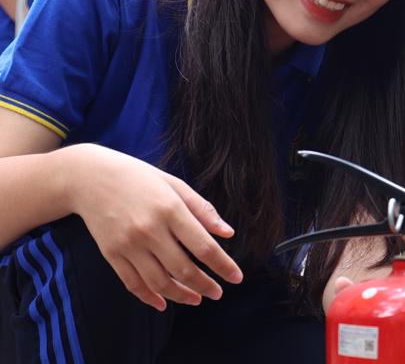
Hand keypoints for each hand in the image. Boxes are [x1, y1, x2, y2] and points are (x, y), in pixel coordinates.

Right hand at [62, 144, 242, 310]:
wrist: (90, 178)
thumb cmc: (139, 178)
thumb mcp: (175, 184)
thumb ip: (202, 209)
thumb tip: (228, 233)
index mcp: (171, 209)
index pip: (204, 246)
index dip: (223, 265)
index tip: (236, 277)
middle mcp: (150, 230)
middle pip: (184, 269)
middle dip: (205, 285)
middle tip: (218, 293)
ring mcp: (129, 245)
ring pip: (159, 282)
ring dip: (182, 296)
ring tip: (197, 299)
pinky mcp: (111, 254)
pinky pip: (133, 283)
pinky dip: (149, 297)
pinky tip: (163, 303)